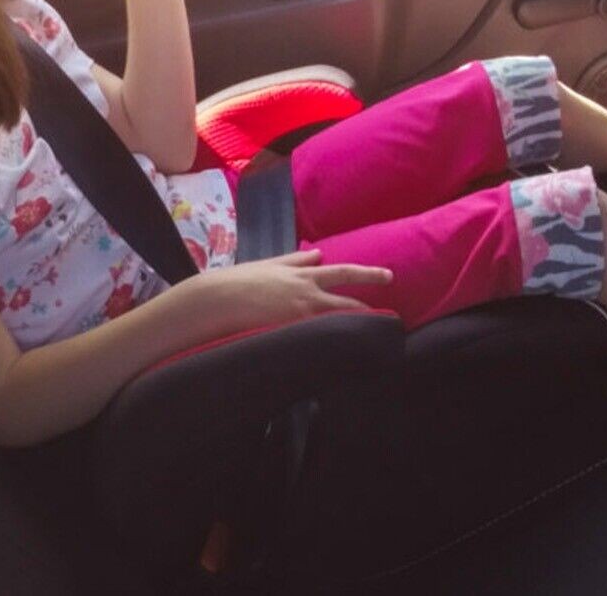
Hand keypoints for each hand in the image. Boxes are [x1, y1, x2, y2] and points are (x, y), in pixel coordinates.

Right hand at [192, 250, 393, 332]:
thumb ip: (295, 260)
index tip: (387, 276)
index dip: (367, 274)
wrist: (217, 300)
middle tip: (390, 310)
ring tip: (373, 333)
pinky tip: (344, 351)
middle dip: (369, 302)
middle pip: (346, 296)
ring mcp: (299, 313)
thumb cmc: (239, 281)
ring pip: (336, 318)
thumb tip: (318, 254)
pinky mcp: (289, 332)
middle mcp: (306, 292)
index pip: (342, 272)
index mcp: (301, 274)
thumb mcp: (269, 264)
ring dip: (353, 323)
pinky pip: (317, 338)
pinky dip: (331, 342)